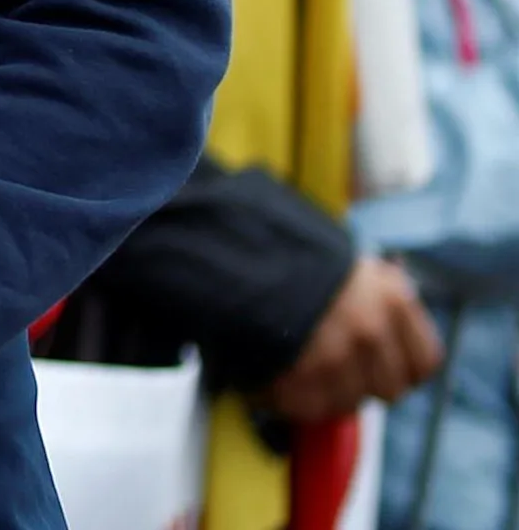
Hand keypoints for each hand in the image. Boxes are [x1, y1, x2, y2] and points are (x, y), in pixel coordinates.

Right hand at [264, 257, 443, 423]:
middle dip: (360, 384)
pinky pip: (304, 408)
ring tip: (293, 369)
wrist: (232, 248)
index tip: (379, 366)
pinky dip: (283, 400)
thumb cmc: (288, 254)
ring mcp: (336, 356)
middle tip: (330, 367)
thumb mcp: (350, 267)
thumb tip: (390, 336)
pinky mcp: (298, 376)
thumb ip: (378, 301)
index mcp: (392, 299)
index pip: (424, 364)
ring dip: (320, 394)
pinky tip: (269, 378)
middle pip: (387, 391)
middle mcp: (371, 330)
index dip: (401, 370)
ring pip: (345, 404)